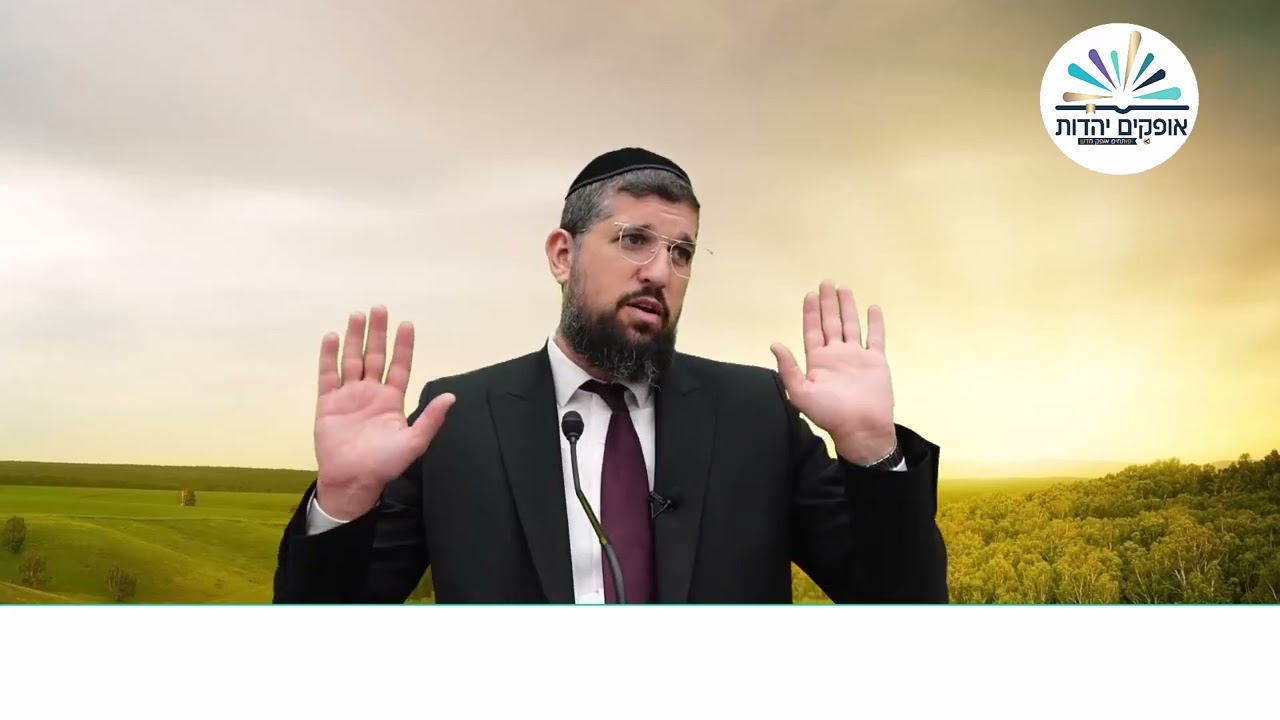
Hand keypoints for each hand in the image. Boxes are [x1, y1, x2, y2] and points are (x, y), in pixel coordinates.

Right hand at [313, 306, 454, 519]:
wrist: (352, 481)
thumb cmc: (384, 464)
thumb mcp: (414, 442)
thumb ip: (430, 418)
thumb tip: (452, 397)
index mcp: (392, 399)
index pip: (399, 366)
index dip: (403, 345)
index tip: (406, 324)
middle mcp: (370, 392)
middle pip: (375, 356)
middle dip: (377, 333)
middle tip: (378, 308)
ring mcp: (348, 395)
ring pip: (352, 360)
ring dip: (354, 338)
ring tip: (357, 315)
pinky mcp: (328, 403)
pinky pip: (328, 375)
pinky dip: (329, 356)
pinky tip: (332, 337)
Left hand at [770, 281, 895, 464]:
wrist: (861, 428)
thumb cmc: (830, 413)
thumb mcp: (800, 393)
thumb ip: (788, 368)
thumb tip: (774, 344)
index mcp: (818, 362)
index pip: (813, 331)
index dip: (811, 313)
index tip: (810, 294)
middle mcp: (836, 356)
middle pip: (831, 323)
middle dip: (828, 304)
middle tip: (826, 283)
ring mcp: (857, 357)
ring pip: (851, 325)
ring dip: (848, 308)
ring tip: (844, 289)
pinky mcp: (876, 361)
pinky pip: (875, 337)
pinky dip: (875, 323)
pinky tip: (872, 308)